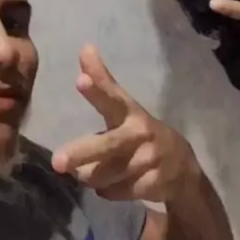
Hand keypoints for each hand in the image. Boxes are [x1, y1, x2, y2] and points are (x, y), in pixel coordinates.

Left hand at [51, 45, 195, 202]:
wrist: (182, 169)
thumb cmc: (141, 133)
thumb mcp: (125, 107)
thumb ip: (103, 82)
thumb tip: (84, 47)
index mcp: (131, 113)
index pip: (113, 98)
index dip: (97, 90)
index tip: (80, 80)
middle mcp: (141, 134)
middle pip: (108, 145)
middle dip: (82, 153)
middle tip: (57, 161)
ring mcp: (149, 161)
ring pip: (104, 175)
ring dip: (89, 176)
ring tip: (87, 173)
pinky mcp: (152, 185)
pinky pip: (114, 192)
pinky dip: (107, 191)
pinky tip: (112, 185)